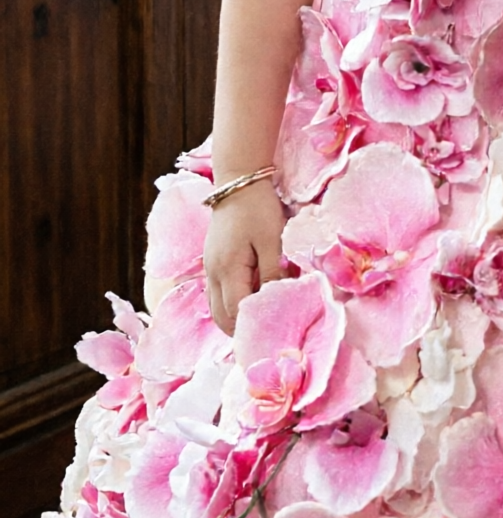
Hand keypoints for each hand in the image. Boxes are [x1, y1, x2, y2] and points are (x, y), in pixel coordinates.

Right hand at [203, 182, 284, 334]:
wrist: (238, 183)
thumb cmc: (258, 209)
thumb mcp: (273, 241)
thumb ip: (273, 273)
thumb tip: (277, 302)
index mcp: (227, 271)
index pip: (236, 313)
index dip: (252, 327)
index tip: (274, 334)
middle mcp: (213, 274)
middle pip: (222, 317)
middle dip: (241, 330)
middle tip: (268, 335)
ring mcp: (210, 269)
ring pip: (217, 308)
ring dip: (235, 319)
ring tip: (262, 322)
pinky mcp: (213, 262)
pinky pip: (217, 295)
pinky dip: (231, 304)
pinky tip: (251, 301)